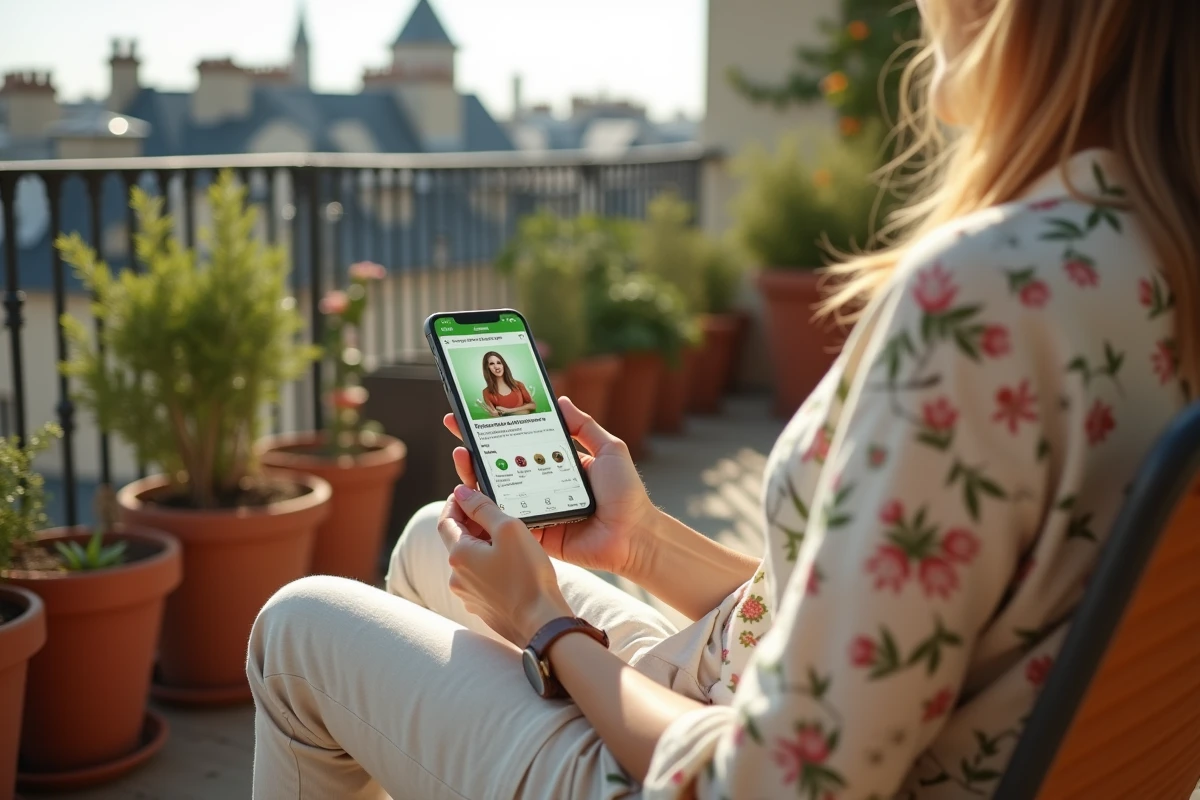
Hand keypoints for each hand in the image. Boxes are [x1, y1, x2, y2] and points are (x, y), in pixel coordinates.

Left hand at [438, 484, 572, 644]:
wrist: (541, 623)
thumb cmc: (527, 575)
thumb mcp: (509, 529)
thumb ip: (483, 508)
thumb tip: (462, 493)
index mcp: (458, 555)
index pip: (445, 521)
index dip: (455, 504)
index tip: (466, 493)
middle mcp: (456, 577)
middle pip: (457, 541)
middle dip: (471, 524)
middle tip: (492, 512)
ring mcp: (468, 595)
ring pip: (470, 561)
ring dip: (482, 546)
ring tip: (507, 538)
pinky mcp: (482, 607)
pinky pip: (481, 579)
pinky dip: (490, 565)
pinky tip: (511, 564)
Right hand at [442, 396, 657, 577]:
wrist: (634, 536)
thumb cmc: (627, 494)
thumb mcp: (609, 450)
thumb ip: (584, 426)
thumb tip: (560, 400)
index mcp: (556, 465)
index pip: (520, 442)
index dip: (498, 428)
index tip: (477, 412)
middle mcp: (541, 484)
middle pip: (500, 464)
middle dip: (475, 446)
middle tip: (455, 427)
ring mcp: (535, 508)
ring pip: (496, 491)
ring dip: (473, 473)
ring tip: (461, 455)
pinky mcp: (533, 532)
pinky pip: (504, 520)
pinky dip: (485, 508)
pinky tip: (469, 492)